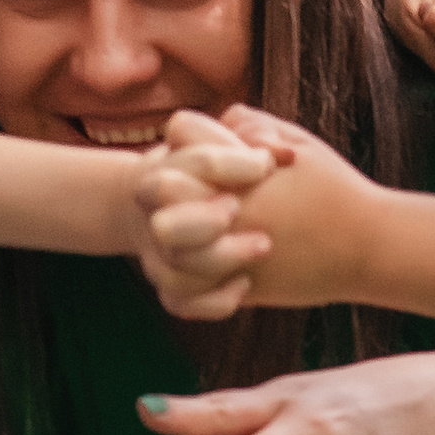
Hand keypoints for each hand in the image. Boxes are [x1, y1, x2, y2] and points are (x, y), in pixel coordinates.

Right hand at [117, 116, 290, 318]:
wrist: (200, 201)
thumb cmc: (231, 164)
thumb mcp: (241, 138)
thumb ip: (256, 132)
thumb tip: (280, 154)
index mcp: (166, 168)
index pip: (189, 164)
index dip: (230, 164)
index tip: (267, 165)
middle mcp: (155, 213)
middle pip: (167, 227)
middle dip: (206, 222)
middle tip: (241, 212)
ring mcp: (160, 253)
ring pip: (173, 272)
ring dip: (220, 262)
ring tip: (262, 246)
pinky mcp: (173, 286)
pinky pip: (180, 303)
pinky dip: (213, 301)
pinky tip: (246, 285)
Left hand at [135, 107, 384, 315]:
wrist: (369, 245)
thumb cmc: (336, 188)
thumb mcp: (295, 140)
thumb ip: (250, 124)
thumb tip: (220, 122)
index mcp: (236, 169)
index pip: (178, 134)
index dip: (190, 137)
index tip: (213, 150)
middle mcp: (224, 210)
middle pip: (155, 190)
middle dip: (165, 185)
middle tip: (188, 193)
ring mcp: (226, 255)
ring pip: (161, 248)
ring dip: (169, 239)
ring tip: (192, 234)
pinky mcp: (237, 291)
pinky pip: (179, 295)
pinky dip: (180, 287)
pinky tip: (203, 271)